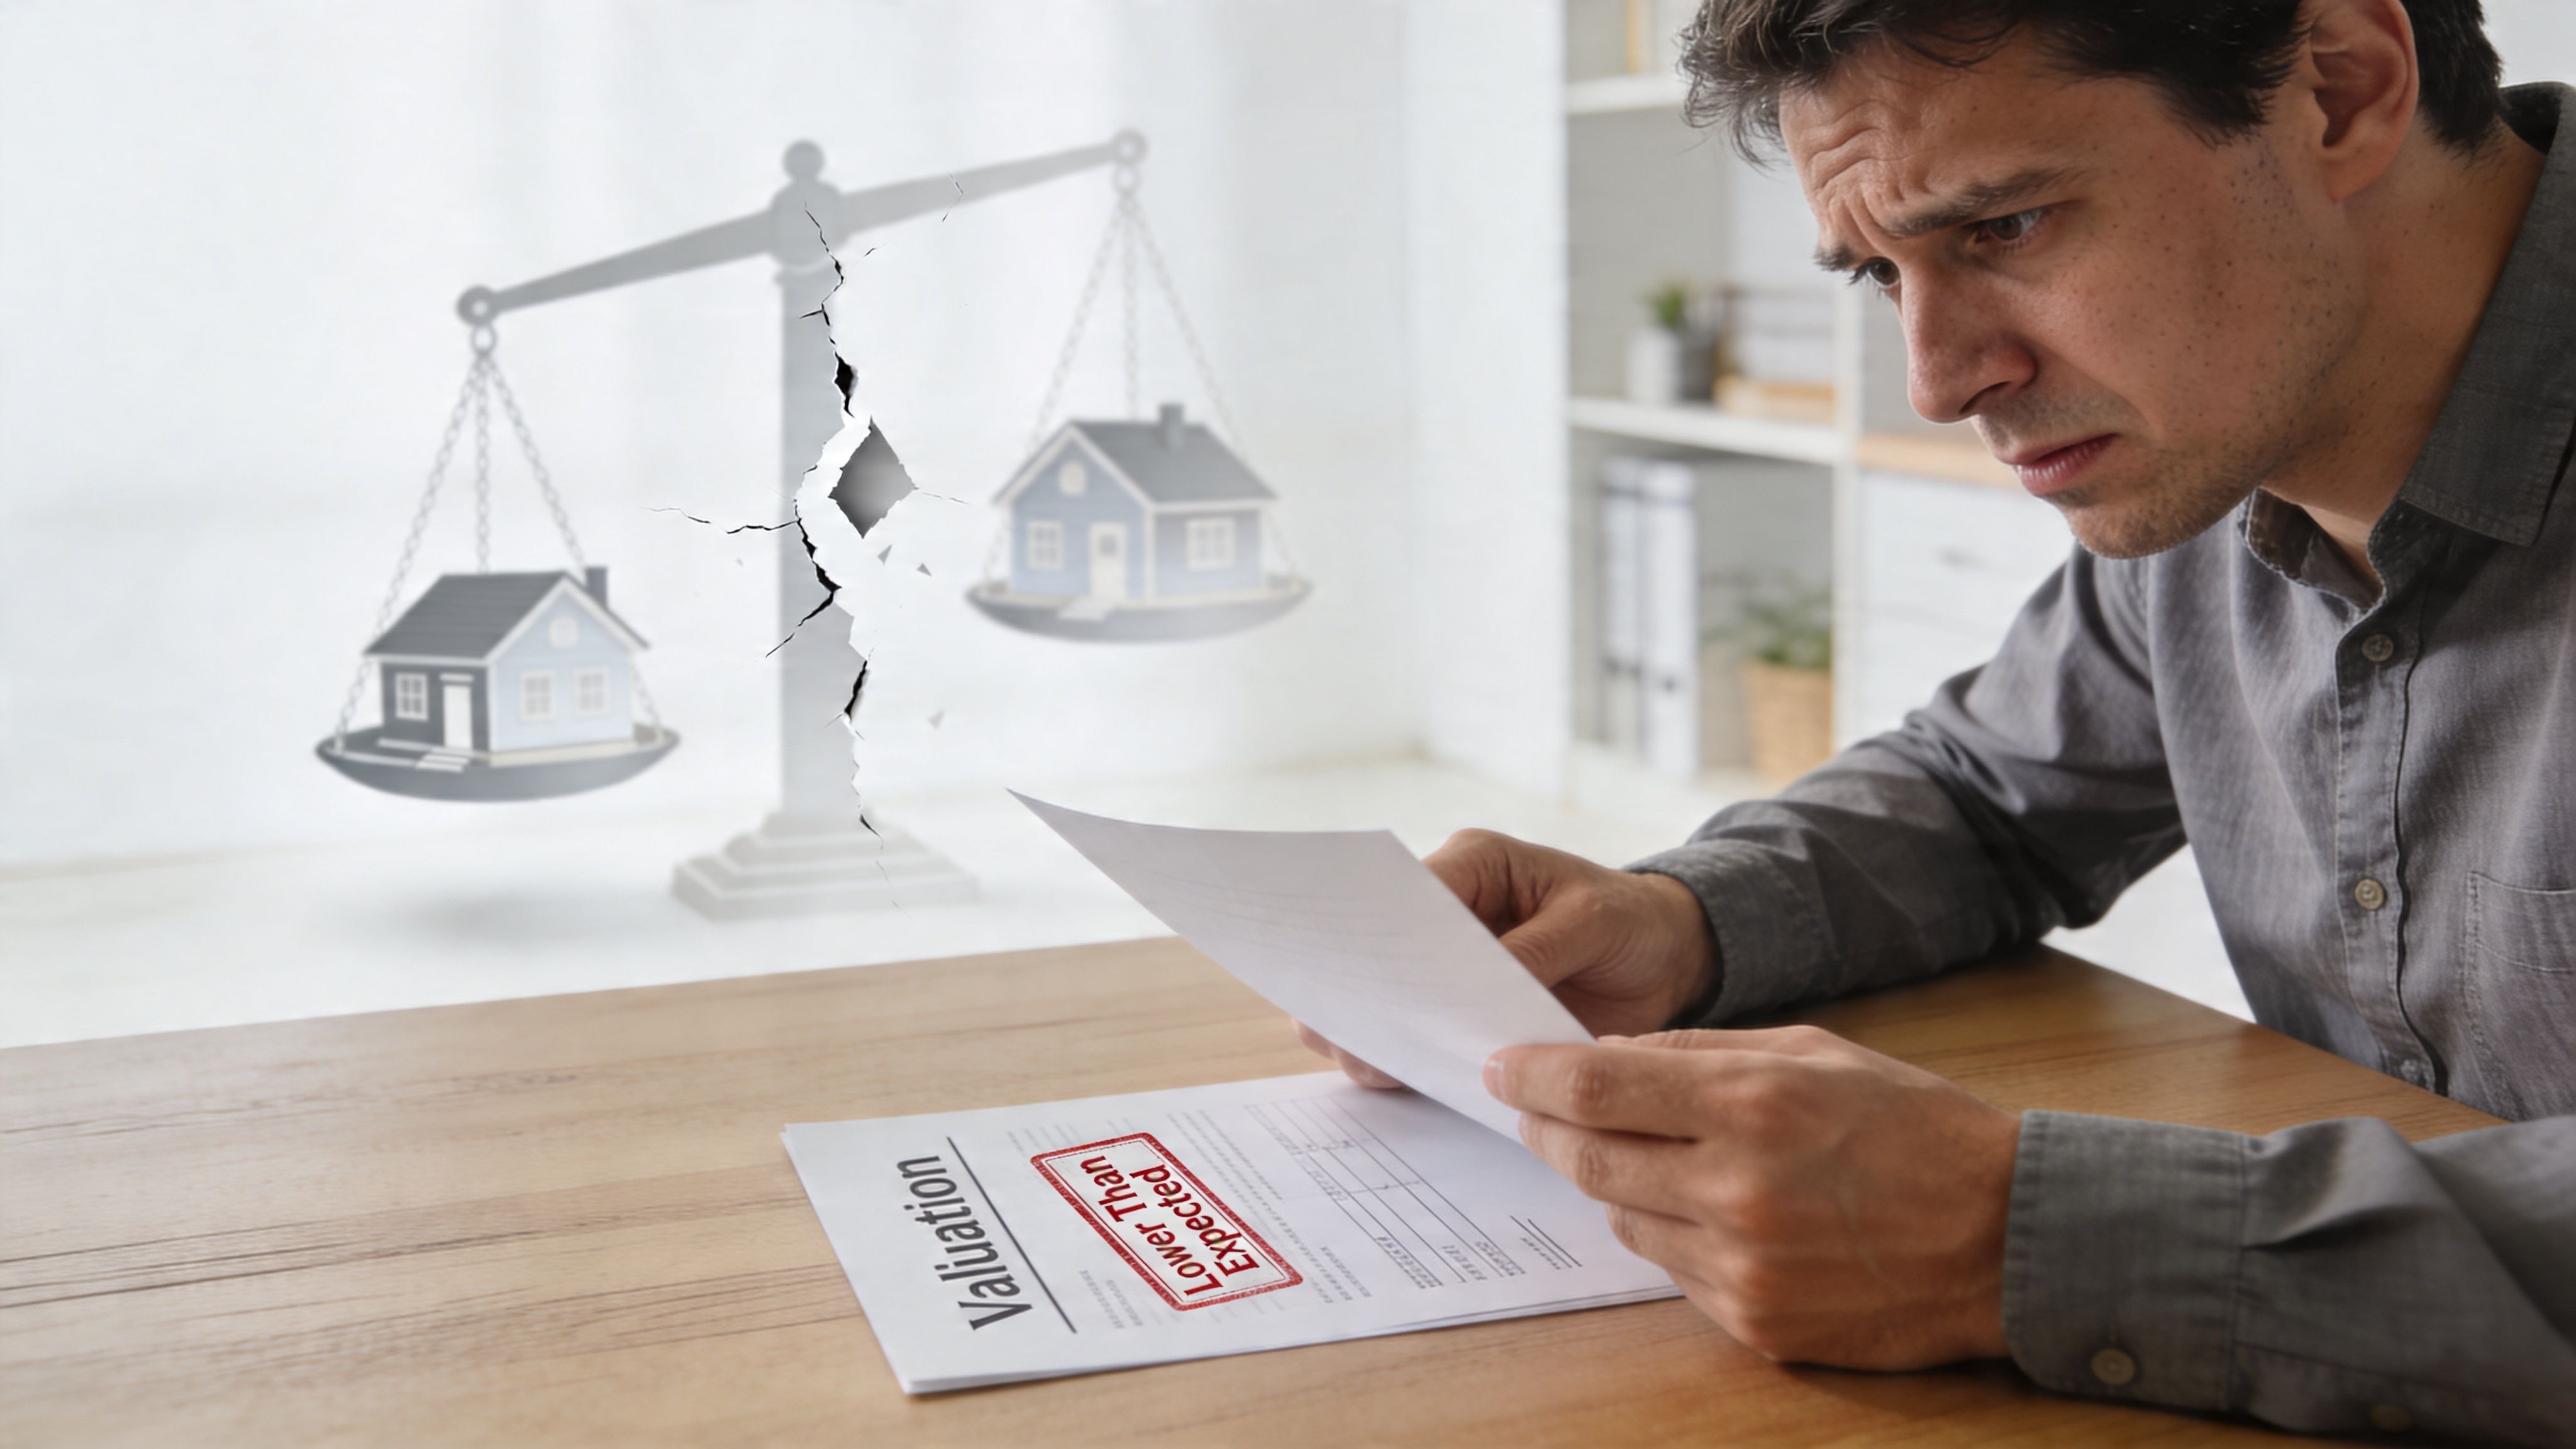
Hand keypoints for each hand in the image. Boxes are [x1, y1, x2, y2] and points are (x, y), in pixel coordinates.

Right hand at [1296, 829, 1719, 1088]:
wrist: (1665, 959)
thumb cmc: (1628, 920)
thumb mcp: (1592, 923)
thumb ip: (1534, 952)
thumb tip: (1470, 994)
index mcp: (1473, 864)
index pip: (1407, 894)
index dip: (1382, 934)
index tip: (1370, 976)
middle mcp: (1450, 911)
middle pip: (1386, 948)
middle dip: (1368, 989)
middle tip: (1353, 1030)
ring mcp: (1453, 966)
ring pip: (1393, 996)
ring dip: (1381, 1029)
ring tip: (1369, 1064)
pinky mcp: (1465, 1011)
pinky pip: (1423, 1034)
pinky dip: (1412, 1058)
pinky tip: (1400, 1080)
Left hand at [1487, 1026, 2017, 1368]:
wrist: (2004, 1238)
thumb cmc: (1916, 1130)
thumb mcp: (1816, 1052)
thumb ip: (1703, 1054)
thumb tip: (1610, 1057)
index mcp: (1753, 1105)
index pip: (1597, 1088)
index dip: (1534, 1077)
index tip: (1503, 1067)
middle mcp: (1738, 1189)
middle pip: (1590, 1157)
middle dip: (1548, 1128)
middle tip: (1532, 1109)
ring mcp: (1743, 1264)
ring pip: (1622, 1216)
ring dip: (1615, 1181)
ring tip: (1647, 1155)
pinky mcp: (1755, 1320)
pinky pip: (1671, 1269)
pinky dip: (1670, 1234)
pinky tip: (1706, 1210)